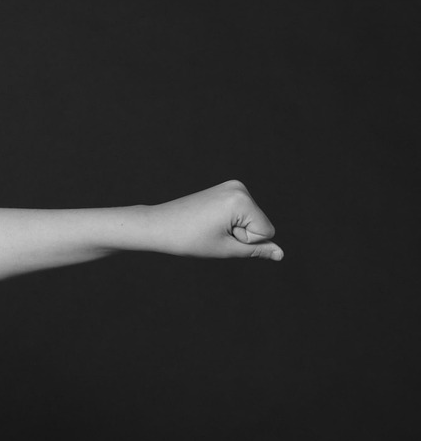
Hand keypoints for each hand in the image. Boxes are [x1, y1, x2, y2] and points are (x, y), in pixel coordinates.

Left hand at [149, 180, 283, 260]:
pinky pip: (241, 213)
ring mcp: (232, 186)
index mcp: (241, 200)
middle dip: (240, 234)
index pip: (266, 231)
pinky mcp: (225, 189)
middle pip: (260, 224)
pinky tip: (209, 221)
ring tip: (208, 227)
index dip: (245, 241)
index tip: (219, 236)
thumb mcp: (226, 249)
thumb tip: (281, 254)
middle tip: (211, 232)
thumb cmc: (189, 239)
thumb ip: (257, 250)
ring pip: (251, 219)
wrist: (158, 225)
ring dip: (234, 228)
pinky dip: (228, 221)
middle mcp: (239, 188)